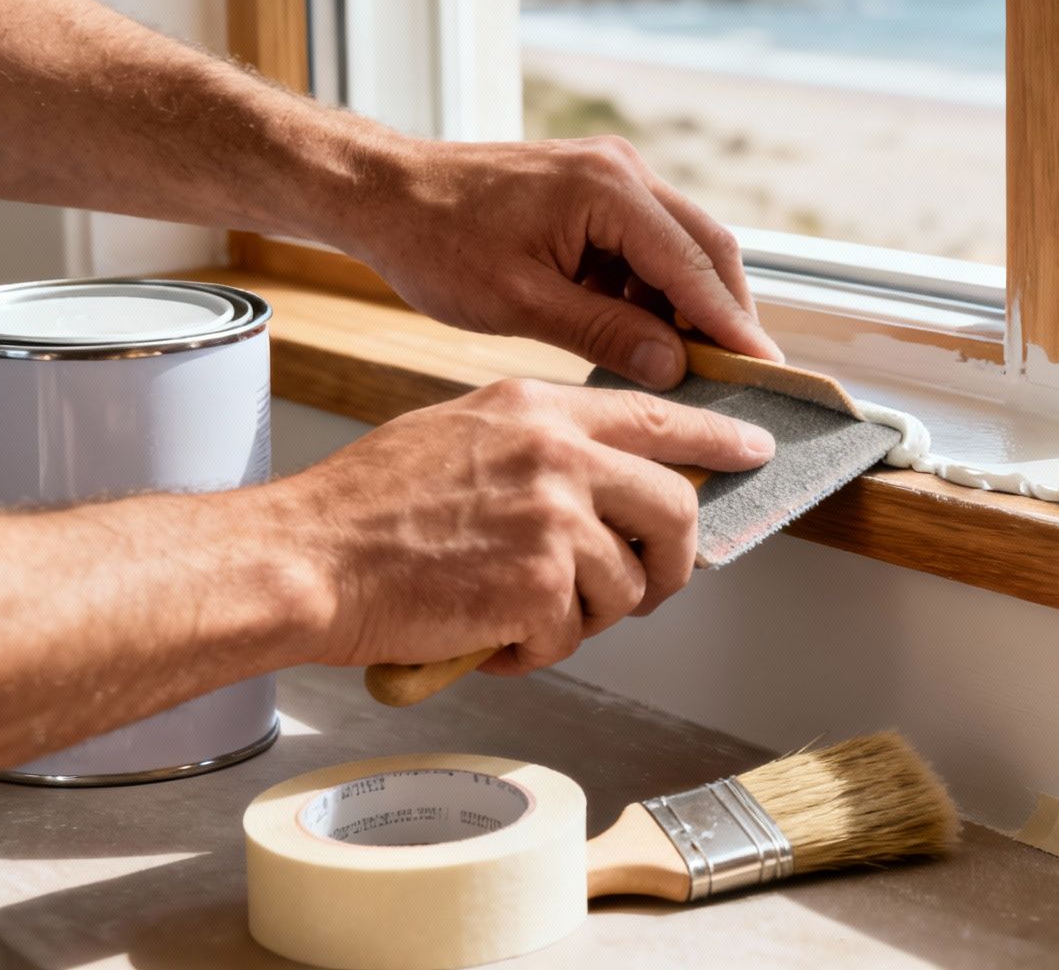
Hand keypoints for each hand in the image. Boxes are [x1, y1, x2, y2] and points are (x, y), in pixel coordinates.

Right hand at [267, 378, 773, 672]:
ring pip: (628, 587)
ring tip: (523, 611)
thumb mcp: (461, 433)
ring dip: (586, 616)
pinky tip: (489, 632)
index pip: (660, 416)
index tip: (752, 450)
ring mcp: (553, 520)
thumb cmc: (364, 506)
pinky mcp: (538, 585)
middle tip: (649, 584)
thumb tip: (605, 472)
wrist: (306, 557)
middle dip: (673, 561)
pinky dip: (535, 649)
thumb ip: (539, 444)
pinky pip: (572, 635)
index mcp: (539, 411)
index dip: (718, 437)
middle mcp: (558, 456)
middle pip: (675, 508)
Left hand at [334, 135, 782, 387]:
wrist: (381, 195)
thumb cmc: (435, 242)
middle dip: (722, 314)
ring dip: (682, 305)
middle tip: (738, 374)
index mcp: (609, 190)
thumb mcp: (520, 303)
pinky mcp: (595, 191)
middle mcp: (622, 171)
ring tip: (675, 365)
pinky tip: (633, 333)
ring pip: (680, 248)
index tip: (765, 369)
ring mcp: (611, 176)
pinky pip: (646, 244)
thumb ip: (605, 333)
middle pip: (706, 248)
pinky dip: (649, 290)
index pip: (695, 265)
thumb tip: (674, 367)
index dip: (732, 323)